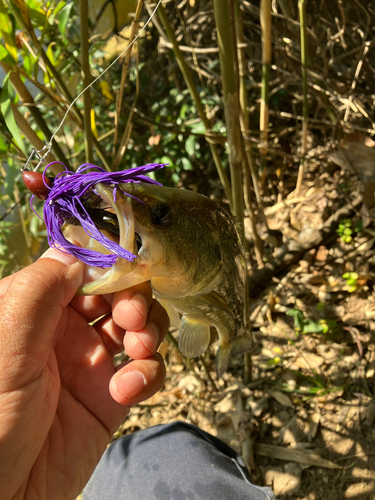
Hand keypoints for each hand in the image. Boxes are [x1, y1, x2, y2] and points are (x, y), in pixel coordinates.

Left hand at [0, 249, 168, 499]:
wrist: (3, 499)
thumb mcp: (3, 347)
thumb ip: (37, 293)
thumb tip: (78, 259)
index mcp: (33, 308)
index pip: (78, 266)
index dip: (106, 265)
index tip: (125, 272)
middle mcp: (64, 329)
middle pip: (116, 292)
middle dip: (132, 298)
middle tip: (132, 318)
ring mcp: (92, 361)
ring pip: (138, 325)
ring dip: (148, 330)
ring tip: (140, 349)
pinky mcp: (113, 395)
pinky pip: (146, 370)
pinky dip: (148, 373)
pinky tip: (128, 390)